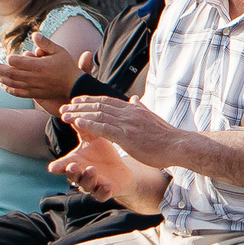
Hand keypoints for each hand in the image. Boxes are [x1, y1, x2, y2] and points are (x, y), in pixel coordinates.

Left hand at [0, 32, 85, 104]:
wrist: (74, 85)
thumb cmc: (66, 66)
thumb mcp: (59, 50)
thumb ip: (45, 43)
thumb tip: (34, 35)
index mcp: (39, 65)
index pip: (16, 62)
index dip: (9, 59)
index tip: (6, 56)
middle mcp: (34, 77)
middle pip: (10, 73)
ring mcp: (33, 87)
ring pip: (11, 83)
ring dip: (0, 78)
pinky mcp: (34, 94)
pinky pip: (18, 92)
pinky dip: (8, 89)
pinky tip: (3, 85)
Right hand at [56, 132, 131, 201]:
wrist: (121, 170)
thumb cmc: (102, 153)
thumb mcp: (94, 139)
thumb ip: (84, 129)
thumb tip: (72, 114)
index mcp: (76, 163)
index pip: (64, 165)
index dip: (58, 167)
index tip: (52, 168)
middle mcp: (81, 175)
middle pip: (73, 176)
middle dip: (72, 172)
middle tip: (72, 166)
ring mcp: (93, 185)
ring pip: (87, 185)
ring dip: (88, 178)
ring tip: (91, 169)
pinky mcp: (105, 192)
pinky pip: (102, 195)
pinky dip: (103, 191)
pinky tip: (107, 185)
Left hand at [59, 95, 183, 165]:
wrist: (178, 145)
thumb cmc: (166, 136)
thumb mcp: (152, 117)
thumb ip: (141, 108)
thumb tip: (135, 99)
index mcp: (133, 109)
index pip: (107, 101)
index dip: (90, 100)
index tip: (77, 101)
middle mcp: (128, 112)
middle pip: (99, 105)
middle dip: (80, 105)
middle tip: (64, 106)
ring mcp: (127, 124)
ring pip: (98, 115)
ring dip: (79, 114)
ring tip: (64, 114)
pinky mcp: (127, 136)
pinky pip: (103, 128)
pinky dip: (88, 124)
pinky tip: (76, 123)